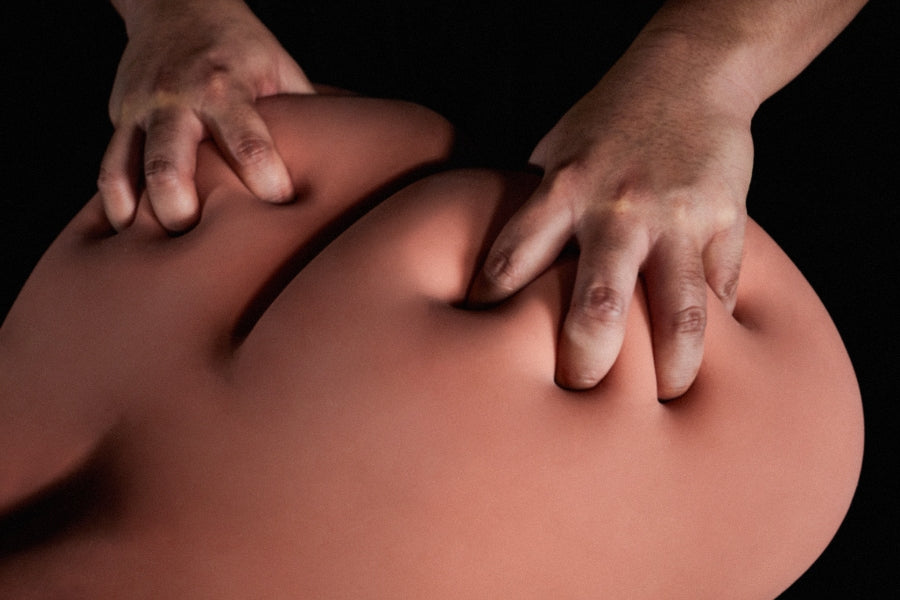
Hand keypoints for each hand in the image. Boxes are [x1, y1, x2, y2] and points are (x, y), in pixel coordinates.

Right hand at [99, 0, 313, 230]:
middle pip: (169, 162)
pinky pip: (110, 166)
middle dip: (181, 207)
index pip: (247, 141)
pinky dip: (114, 202)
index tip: (281, 207)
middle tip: (200, 238)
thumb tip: (340, 168)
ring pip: (126, 168)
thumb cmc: (241, 49)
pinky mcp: (119, 117)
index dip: (264, 178)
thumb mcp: (280, 69)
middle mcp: (177, 98)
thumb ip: (301, 117)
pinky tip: (126, 231)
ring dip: (141, 212)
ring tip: (158, 247)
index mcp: (226, 86)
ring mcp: (142, 108)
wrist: (175, 4)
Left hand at [469, 38, 755, 398]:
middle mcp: (617, 208)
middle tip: (577, 396)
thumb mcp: (553, 151)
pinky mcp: (726, 221)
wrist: (689, 75)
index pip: (513, 259)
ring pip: (679, 313)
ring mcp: (677, 217)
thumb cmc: (607, 122)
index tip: (482, 354)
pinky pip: (721, 292)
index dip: (491, 310)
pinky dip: (714, 334)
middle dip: (585, 363)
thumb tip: (497, 275)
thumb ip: (532, 210)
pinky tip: (705, 362)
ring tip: (663, 403)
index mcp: (562, 188)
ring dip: (671, 370)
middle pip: (598, 305)